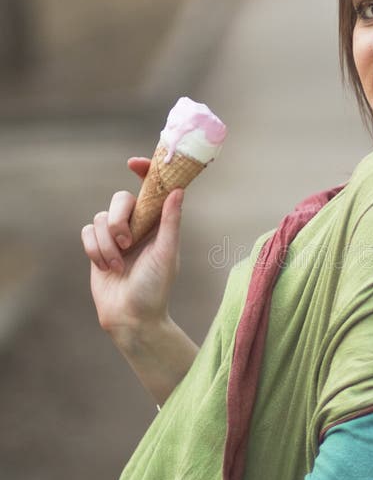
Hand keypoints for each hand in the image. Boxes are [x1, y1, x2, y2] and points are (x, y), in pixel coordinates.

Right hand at [81, 157, 183, 339]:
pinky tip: (105, 267)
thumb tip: (179, 190)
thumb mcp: (167, 254)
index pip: (151, 189)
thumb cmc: (155, 288)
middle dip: (118, 220)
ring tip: (117, 265)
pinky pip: (87, 231)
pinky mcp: (97, 247)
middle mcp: (138, 226)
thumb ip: (170, 222)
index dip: (144, 170)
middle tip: (127, 243)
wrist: (130, 317)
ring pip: (100, 217)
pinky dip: (94, 249)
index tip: (132, 162)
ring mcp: (116, 236)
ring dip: (106, 243)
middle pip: (119, 199)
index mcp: (158, 223)